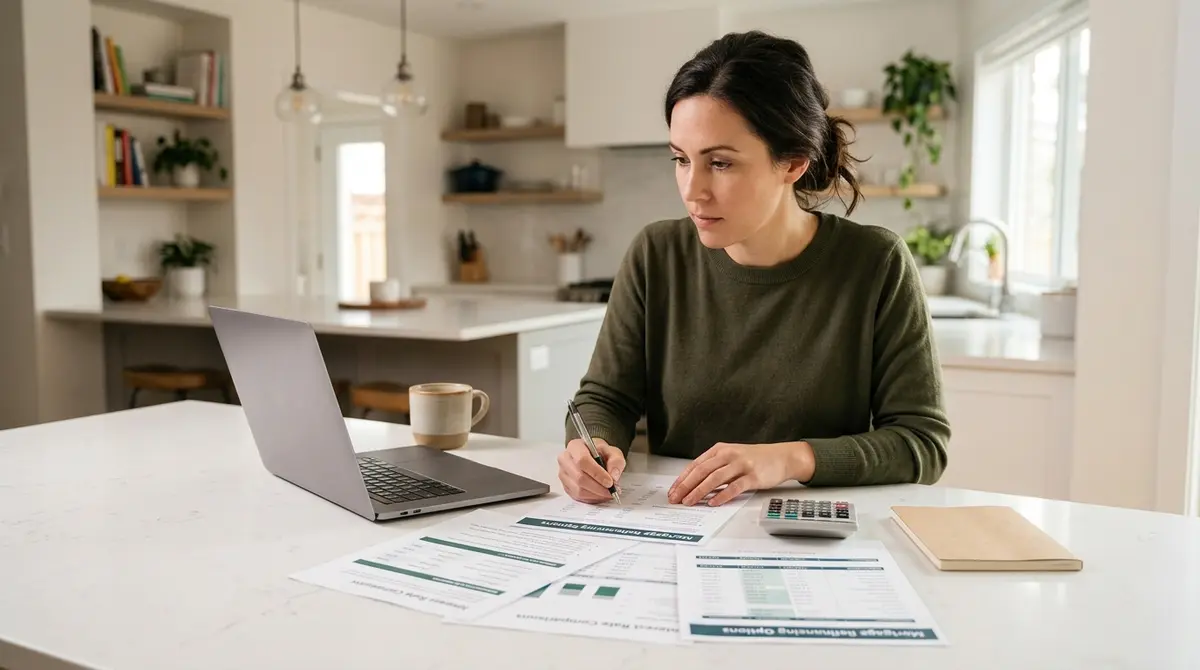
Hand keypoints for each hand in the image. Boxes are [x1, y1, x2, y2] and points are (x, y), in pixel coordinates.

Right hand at [558, 438, 625, 503]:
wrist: (594, 457)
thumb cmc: (601, 453)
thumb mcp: (613, 452)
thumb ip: (616, 461)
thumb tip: (614, 476)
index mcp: (575, 446)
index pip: (582, 460)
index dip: (597, 473)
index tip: (610, 481)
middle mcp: (565, 459)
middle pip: (579, 477)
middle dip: (598, 487)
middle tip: (612, 490)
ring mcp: (563, 474)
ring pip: (578, 489)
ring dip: (596, 494)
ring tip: (608, 493)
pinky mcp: (565, 486)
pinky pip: (577, 496)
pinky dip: (591, 498)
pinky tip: (600, 495)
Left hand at [668, 441, 814, 506]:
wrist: (781, 457)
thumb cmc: (754, 459)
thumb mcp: (731, 456)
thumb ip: (714, 467)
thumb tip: (694, 484)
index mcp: (720, 450)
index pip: (696, 465)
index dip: (682, 479)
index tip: (673, 490)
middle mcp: (729, 455)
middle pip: (702, 471)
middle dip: (686, 486)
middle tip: (676, 498)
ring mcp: (741, 465)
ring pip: (715, 478)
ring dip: (699, 491)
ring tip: (689, 502)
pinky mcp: (752, 476)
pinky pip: (734, 487)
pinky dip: (722, 495)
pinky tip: (713, 502)